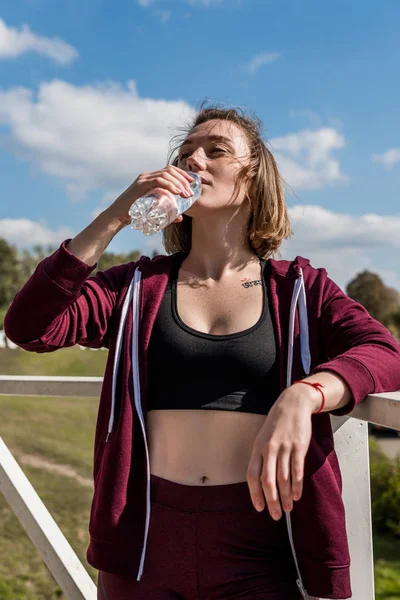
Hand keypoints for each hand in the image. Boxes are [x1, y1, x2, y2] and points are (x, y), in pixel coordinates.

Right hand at [108, 165, 194, 225]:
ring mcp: (143, 179)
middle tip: (191, 192)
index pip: (169, 170)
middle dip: (183, 179)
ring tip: (186, 194)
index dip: (183, 174)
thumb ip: (167, 212)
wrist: (117, 217)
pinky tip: (177, 192)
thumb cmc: (135, 215)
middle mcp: (147, 176)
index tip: (192, 183)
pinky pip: (158, 181)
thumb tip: (181, 218)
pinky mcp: (141, 185)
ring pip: (166, 174)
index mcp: (150, 178)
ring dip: (179, 183)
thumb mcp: (154, 211)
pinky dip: (170, 185)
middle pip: (170, 170)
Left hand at [246, 386, 315, 519]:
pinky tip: (297, 496)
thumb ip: (262, 457)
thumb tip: (262, 482)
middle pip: (267, 481)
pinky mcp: (298, 447)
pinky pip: (297, 470)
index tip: (259, 508)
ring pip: (283, 478)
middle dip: (271, 501)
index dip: (255, 493)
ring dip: (285, 496)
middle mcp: (269, 449)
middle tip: (276, 515)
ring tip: (288, 509)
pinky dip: (297, 485)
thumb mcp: (263, 438)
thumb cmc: (276, 424)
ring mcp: (284, 448)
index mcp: (257, 448)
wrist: (292, 403)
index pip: (252, 475)